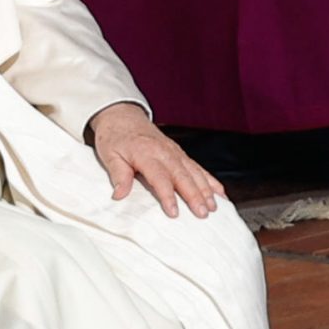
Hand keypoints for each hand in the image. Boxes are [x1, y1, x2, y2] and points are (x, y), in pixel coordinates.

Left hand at [89, 102, 222, 217]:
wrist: (122, 115)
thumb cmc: (115, 137)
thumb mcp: (109, 155)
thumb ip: (118, 175)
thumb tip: (119, 195)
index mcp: (146, 154)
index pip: (160, 178)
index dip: (167, 196)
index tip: (174, 213)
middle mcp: (164, 152)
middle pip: (183, 176)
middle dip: (195, 196)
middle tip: (203, 213)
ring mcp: (175, 152)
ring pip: (194, 172)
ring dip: (206, 190)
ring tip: (214, 207)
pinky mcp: (179, 153)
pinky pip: (198, 167)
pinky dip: (210, 180)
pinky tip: (219, 192)